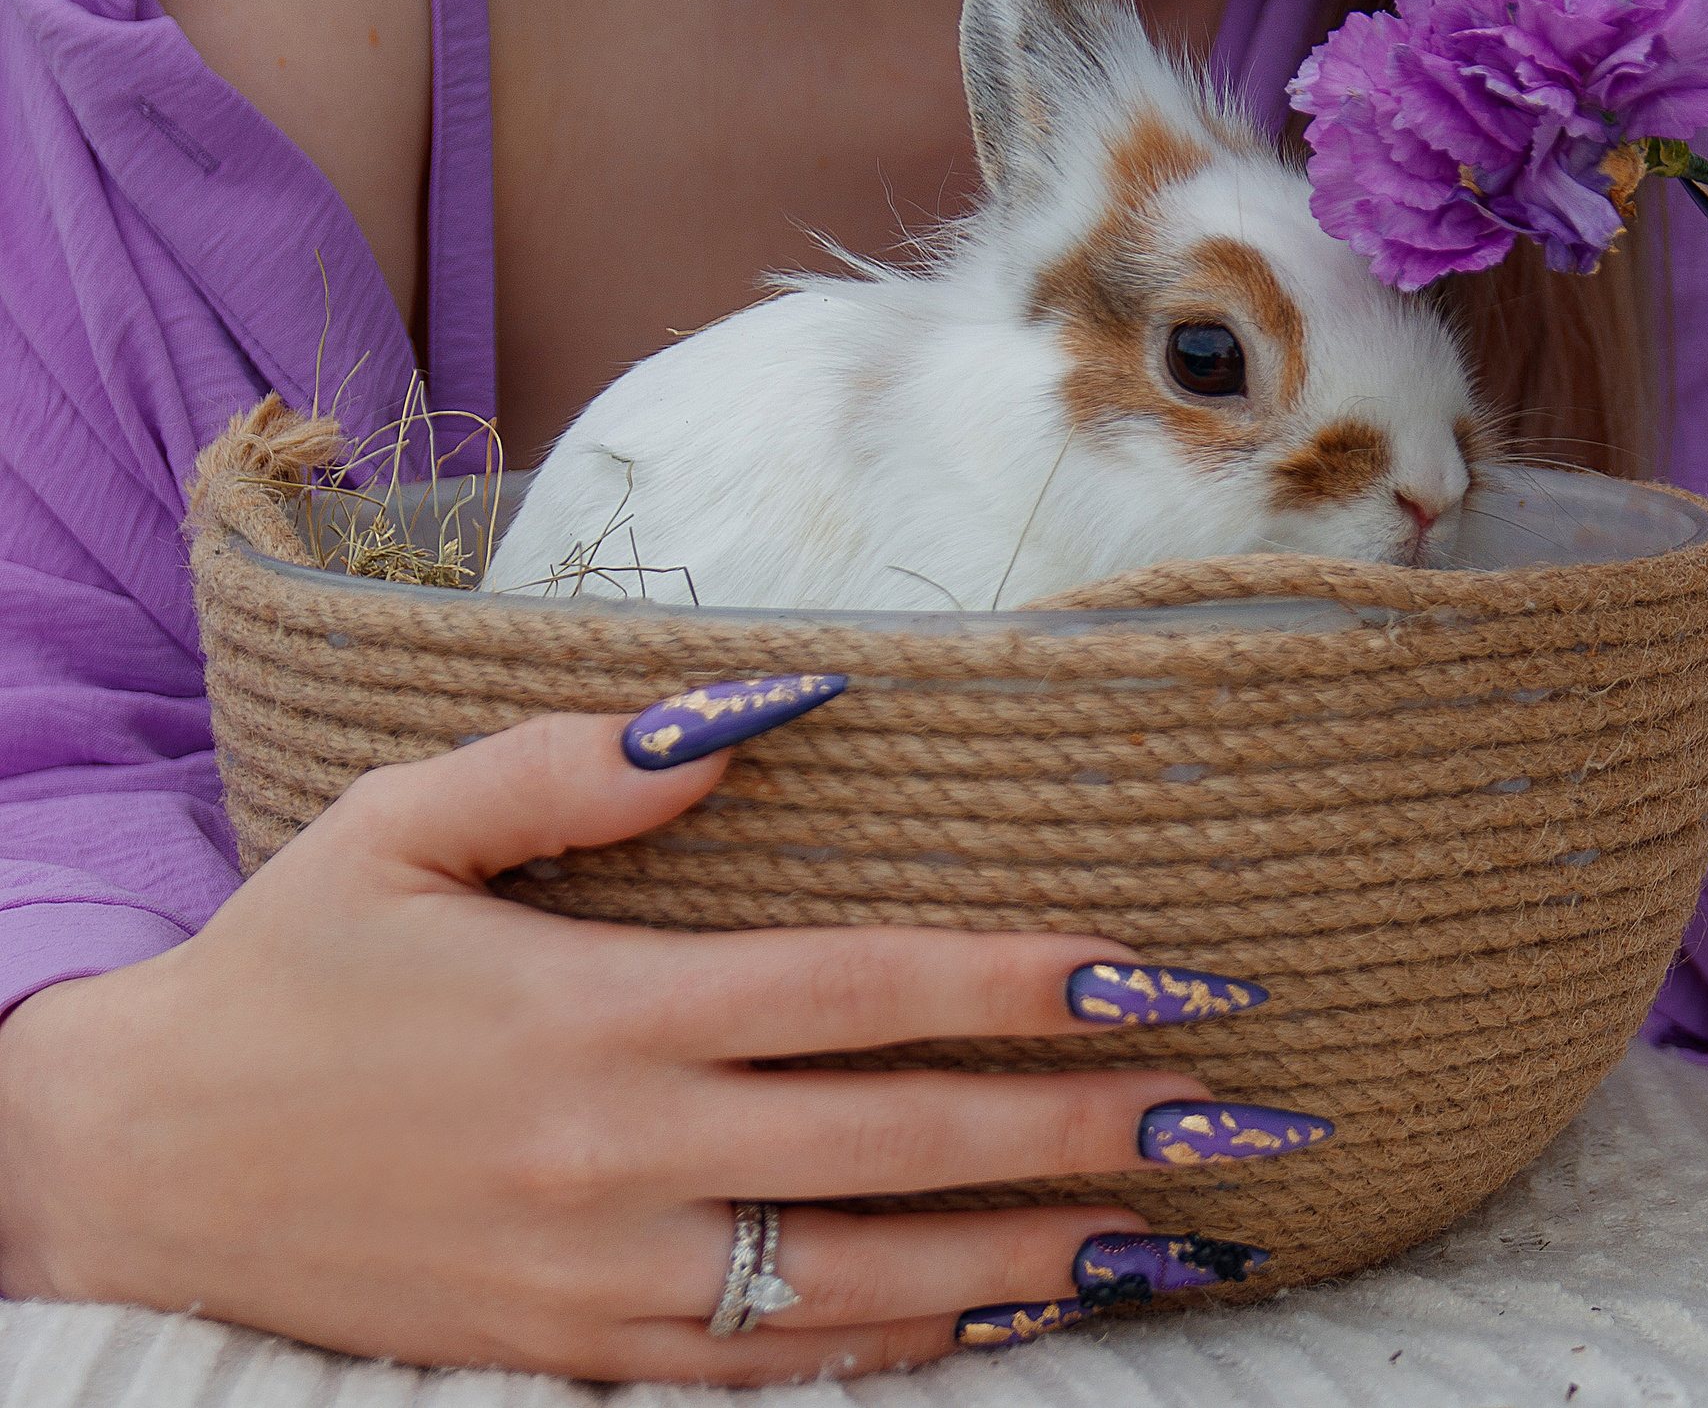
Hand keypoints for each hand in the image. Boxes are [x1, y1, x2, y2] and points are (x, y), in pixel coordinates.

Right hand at [0, 712, 1291, 1382]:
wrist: (133, 1171)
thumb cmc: (285, 975)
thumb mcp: (400, 822)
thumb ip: (586, 761)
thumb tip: (775, 704)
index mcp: (602, 1009)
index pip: (864, 991)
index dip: (1025, 982)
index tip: (1161, 971)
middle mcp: (629, 1155)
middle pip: (907, 1143)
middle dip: (1088, 1128)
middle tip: (1236, 1115)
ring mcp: (614, 1278)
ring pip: (873, 1282)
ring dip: (1041, 1258)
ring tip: (1180, 1237)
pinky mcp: (585, 1355)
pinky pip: (783, 1365)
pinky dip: (916, 1347)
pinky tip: (1021, 1317)